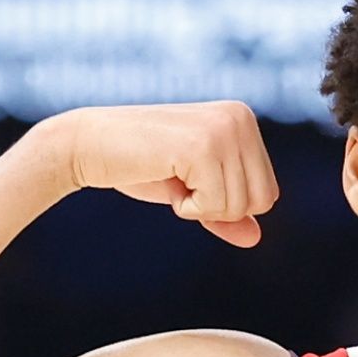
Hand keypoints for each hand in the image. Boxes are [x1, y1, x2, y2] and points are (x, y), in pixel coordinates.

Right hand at [40, 101, 279, 247]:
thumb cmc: (140, 165)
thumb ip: (225, 212)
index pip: (268, 192)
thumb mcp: (192, 190)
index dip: (226, 203)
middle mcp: (240, 118)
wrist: (89, 145)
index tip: (191, 179)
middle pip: (262, 201)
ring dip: (200, 206)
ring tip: (171, 176)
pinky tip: (165, 178)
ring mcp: (223, 129)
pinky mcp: (202, 146)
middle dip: (219, 207)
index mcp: (243, 119)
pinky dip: (187, 207)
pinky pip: (216, 206)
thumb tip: (256, 238)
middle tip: (181, 182)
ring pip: (240, 207)